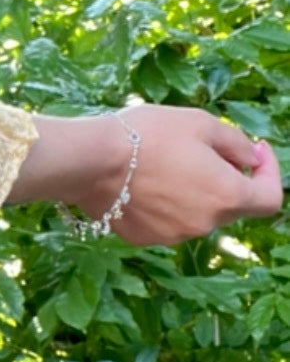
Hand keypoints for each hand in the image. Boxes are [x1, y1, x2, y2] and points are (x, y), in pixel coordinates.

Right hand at [75, 108, 282, 244]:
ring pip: (198, 214)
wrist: (91, 161)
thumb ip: (236, 143)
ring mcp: (174, 236)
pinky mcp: (145, 238)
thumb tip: (251, 158)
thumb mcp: (200, 122)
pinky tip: (143, 182)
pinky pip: (167, 222)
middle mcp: (205, 224)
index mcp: (226, 195)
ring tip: (164, 164)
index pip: (270, 199)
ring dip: (194, 193)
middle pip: (232, 206)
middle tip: (203, 150)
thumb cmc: (148, 135)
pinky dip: (166, 205)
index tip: (256, 152)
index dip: (270, 173)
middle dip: (227, 179)